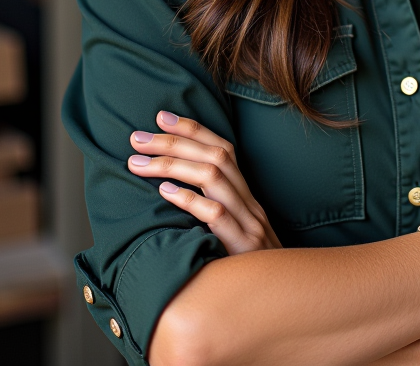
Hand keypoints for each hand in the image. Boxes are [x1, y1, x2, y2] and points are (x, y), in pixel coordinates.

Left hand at [127, 111, 281, 254]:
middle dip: (173, 142)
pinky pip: (216, 216)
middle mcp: (250, 202)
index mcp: (246, 195)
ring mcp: (249, 223)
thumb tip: (171, 189)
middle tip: (136, 137)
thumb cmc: (247, 269)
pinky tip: (165, 192)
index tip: (161, 117)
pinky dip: (189, 200)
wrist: (283, 301)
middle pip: (216, 156)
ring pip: (214, 178)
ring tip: (138, 163)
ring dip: (172, 164)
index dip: (193, 129)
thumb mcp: (234, 233)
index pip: (223, 148)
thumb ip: (213, 209)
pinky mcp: (243, 248)